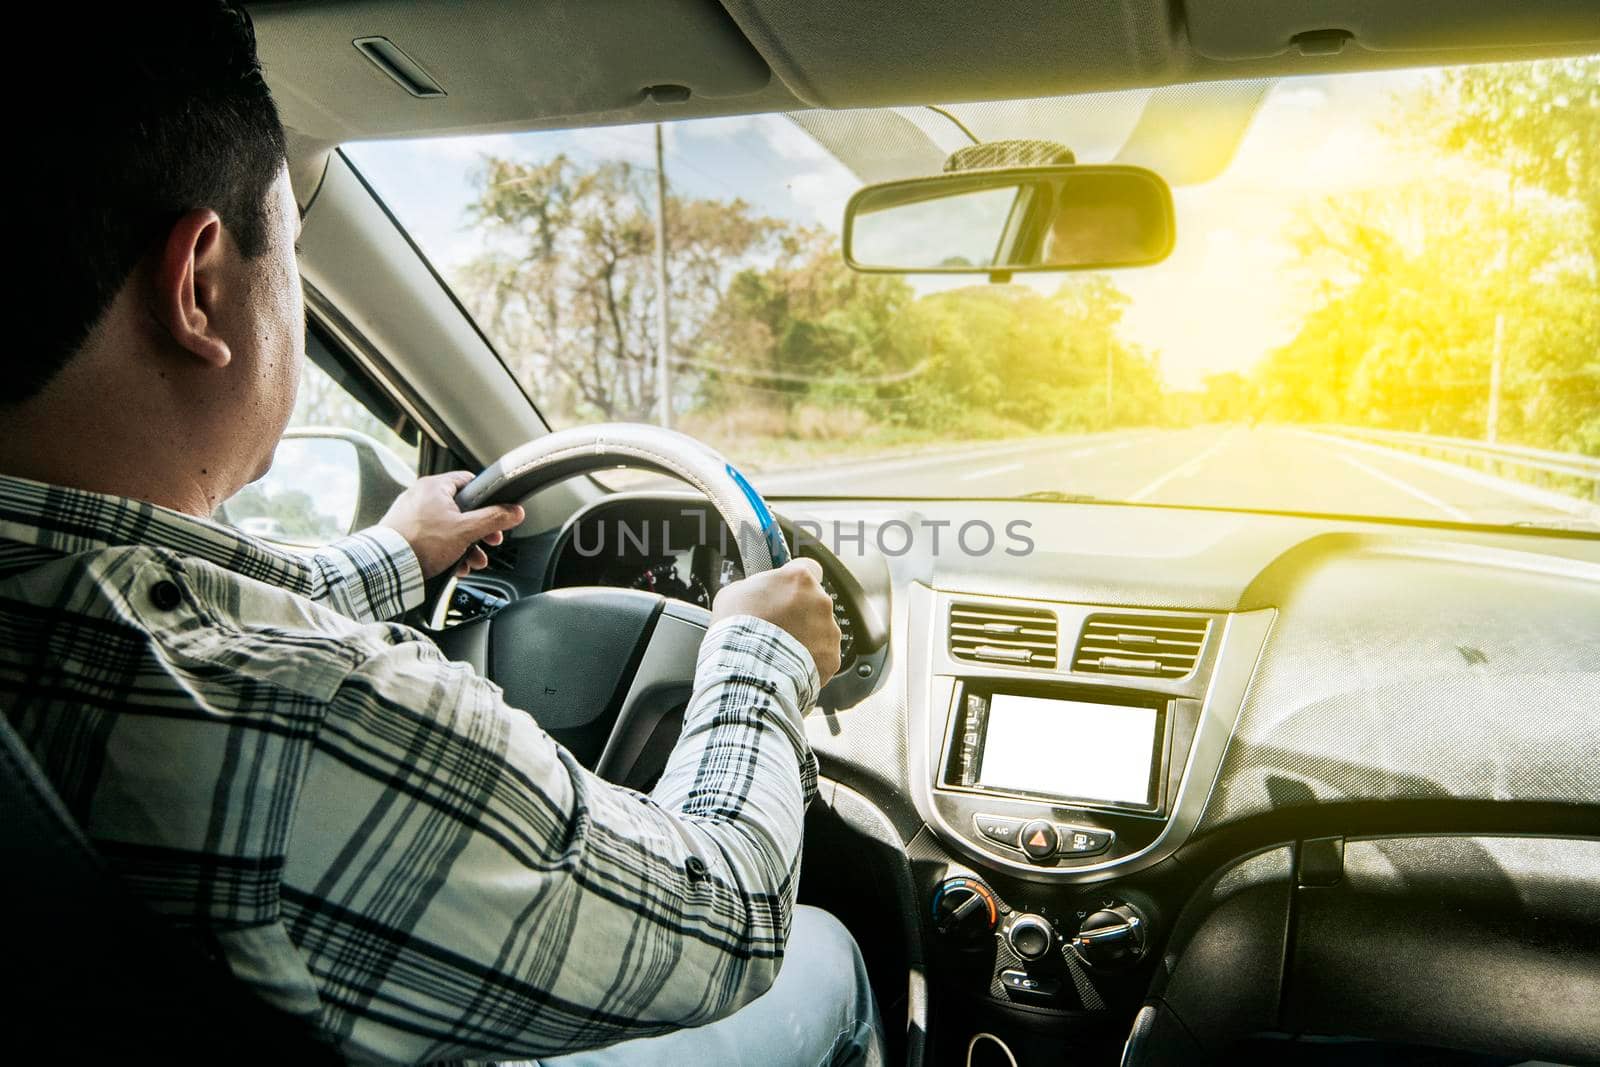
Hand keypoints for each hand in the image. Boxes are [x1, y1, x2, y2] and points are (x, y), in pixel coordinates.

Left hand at [379, 471, 524, 578]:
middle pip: (461, 509)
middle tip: (489, 542)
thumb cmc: (422, 543)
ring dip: (465, 545)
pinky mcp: (405, 532)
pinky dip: (446, 550)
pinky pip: (433, 538)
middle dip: (478, 531)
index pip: (469, 482)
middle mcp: (421, 496)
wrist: (387, 567)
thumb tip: (515, 511)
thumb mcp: (466, 530)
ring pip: (448, 527)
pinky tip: (455, 566)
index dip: (487, 499)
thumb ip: (493, 519)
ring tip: (473, 562)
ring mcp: (411, 514)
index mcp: (434, 486)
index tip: (497, 515)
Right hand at [712, 558, 841, 684]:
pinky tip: (789, 664)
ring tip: (780, 649)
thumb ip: (753, 587)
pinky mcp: (832, 656)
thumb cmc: (739, 630)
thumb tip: (753, 592)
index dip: (796, 581)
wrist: (749, 669)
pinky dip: (810, 660)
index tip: (789, 589)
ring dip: (805, 637)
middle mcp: (820, 600)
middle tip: (777, 626)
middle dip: (799, 613)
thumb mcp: (733, 593)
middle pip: (814, 602)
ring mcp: (829, 630)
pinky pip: (823, 655)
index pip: (809, 568)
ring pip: (820, 629)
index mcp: (798, 578)